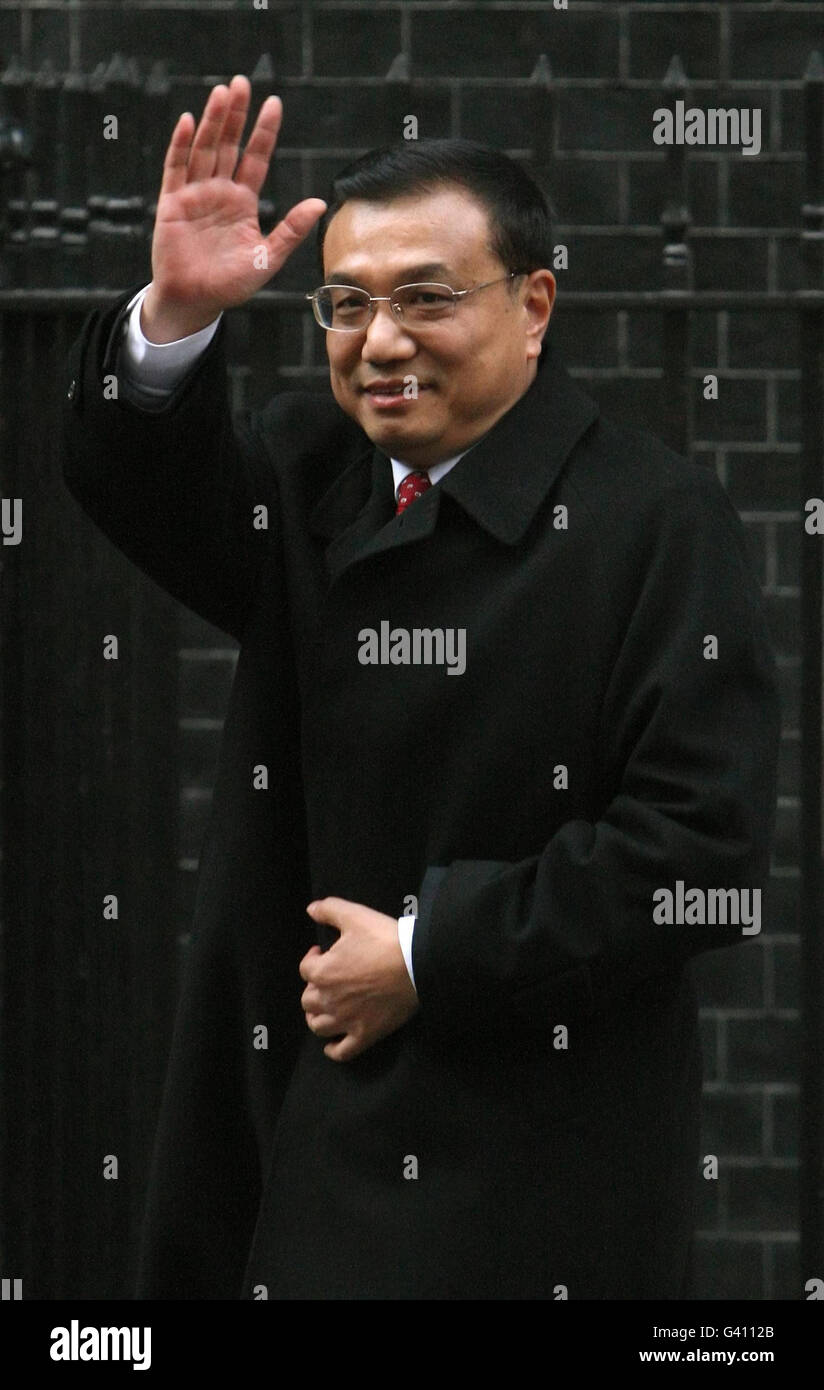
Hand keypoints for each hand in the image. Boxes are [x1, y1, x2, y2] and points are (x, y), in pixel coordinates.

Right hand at [143, 73, 326, 339]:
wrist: (195, 302)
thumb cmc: (230, 285)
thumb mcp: (267, 258)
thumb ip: (291, 230)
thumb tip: (319, 203)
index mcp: (243, 202)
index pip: (255, 158)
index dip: (264, 132)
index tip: (274, 104)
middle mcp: (219, 192)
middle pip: (229, 145)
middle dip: (236, 115)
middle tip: (243, 83)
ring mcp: (195, 194)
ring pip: (204, 149)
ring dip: (213, 121)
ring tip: (222, 92)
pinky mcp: (172, 203)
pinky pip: (176, 168)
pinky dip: (181, 145)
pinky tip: (190, 123)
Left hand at [299, 898, 419, 1061]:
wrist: (416, 965)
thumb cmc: (384, 939)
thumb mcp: (355, 915)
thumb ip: (329, 910)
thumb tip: (311, 909)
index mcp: (322, 972)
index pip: (305, 968)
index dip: (313, 959)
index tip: (323, 953)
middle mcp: (328, 1000)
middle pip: (308, 1000)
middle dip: (314, 988)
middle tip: (328, 980)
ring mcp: (346, 1020)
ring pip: (318, 1026)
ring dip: (318, 1017)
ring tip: (326, 1009)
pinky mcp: (365, 1035)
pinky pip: (342, 1051)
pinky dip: (333, 1049)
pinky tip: (333, 1044)